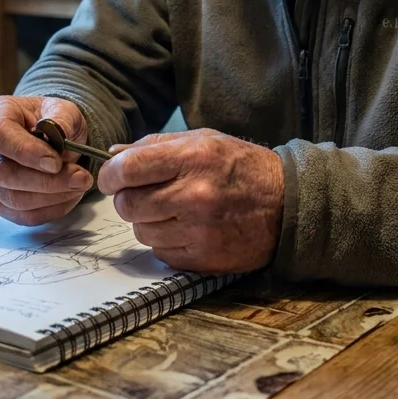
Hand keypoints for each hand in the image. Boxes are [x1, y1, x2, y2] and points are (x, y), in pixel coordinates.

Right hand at [0, 96, 92, 225]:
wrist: (51, 135)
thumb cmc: (52, 119)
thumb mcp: (63, 108)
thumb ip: (62, 118)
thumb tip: (61, 135)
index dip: (25, 151)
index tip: (55, 162)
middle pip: (3, 173)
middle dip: (45, 181)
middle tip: (80, 178)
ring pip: (12, 199)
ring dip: (51, 197)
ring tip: (80, 185)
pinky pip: (21, 215)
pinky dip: (50, 210)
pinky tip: (70, 196)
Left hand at [97, 129, 283, 273]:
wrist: (287, 203)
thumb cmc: (242, 167)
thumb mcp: (204, 139)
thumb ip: (156, 145)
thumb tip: (113, 154)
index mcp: (193, 158)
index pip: (127, 169)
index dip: (110, 175)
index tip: (112, 178)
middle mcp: (194, 195)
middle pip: (128, 205)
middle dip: (129, 199)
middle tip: (147, 194)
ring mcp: (199, 230)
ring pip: (141, 231)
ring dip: (149, 221)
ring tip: (174, 210)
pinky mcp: (203, 258)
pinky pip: (160, 253)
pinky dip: (166, 242)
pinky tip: (187, 228)